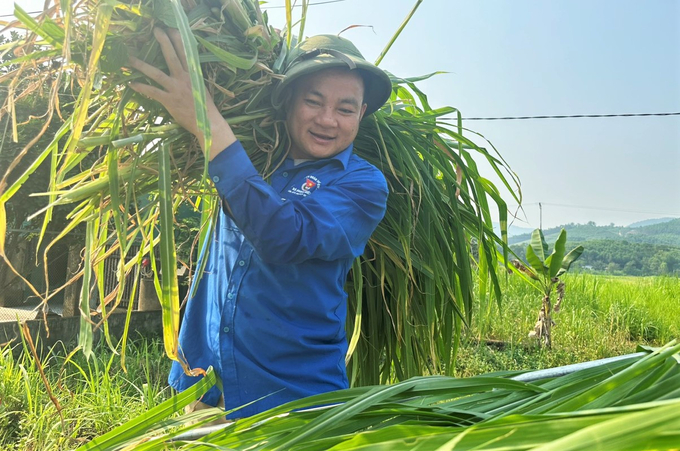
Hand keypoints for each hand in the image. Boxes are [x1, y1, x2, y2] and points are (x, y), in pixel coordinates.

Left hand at [127, 28, 235, 158]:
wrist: (208, 124)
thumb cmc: (204, 107)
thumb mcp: (201, 87)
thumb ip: (191, 77)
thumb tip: (184, 69)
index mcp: (193, 74)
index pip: (186, 52)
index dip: (178, 39)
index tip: (171, 28)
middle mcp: (184, 78)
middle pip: (172, 56)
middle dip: (163, 42)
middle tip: (156, 30)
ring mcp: (176, 89)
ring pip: (156, 73)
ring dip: (141, 65)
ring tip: (129, 58)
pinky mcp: (170, 100)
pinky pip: (152, 92)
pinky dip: (141, 87)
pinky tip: (131, 83)